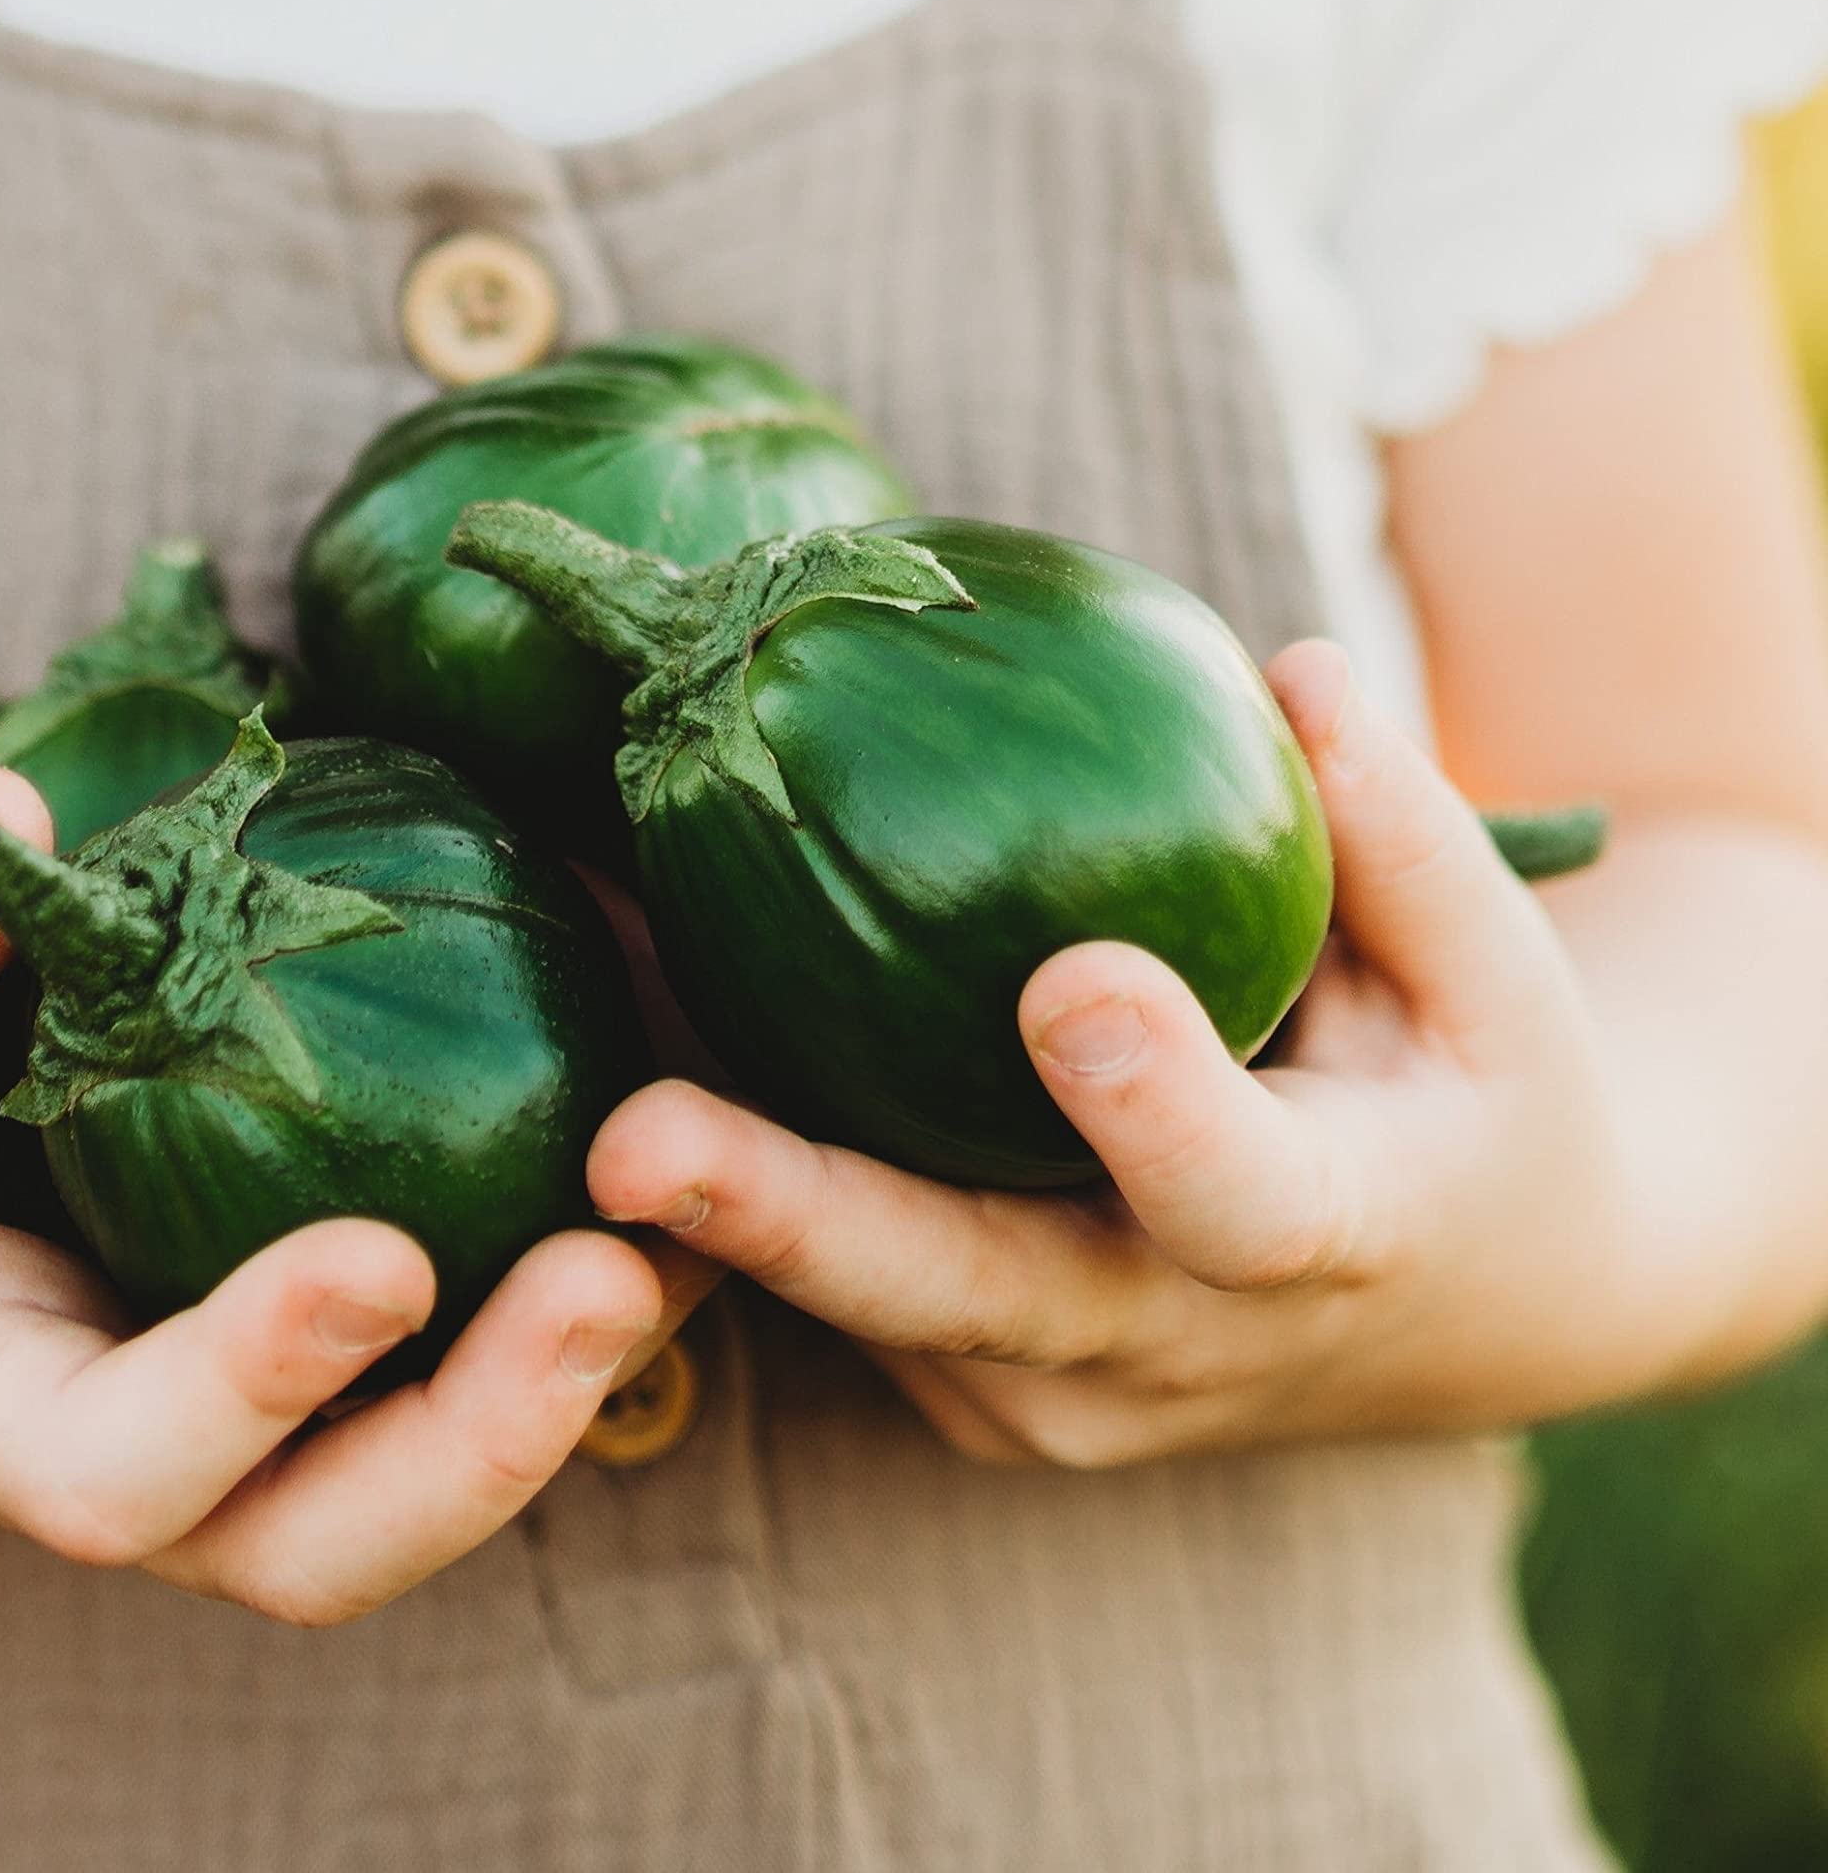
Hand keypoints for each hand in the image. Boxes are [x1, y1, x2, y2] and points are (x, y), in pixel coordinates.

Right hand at [0, 772, 683, 1621]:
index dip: (250, 1390)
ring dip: (569, 1377)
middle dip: (484, 1443)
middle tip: (622, 1280)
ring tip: (699, 1215)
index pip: (111, 1469)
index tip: (380, 1261)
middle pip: (319, 1540)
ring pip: (413, 1477)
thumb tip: (12, 812)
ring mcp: (224, 1424)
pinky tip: (666, 1142)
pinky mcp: (289, 1350)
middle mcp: (126, 1448)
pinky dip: (558, 1288)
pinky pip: (441, 1356)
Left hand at [588, 641, 1690, 1467]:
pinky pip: (834, 1282)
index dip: (1160, 1110)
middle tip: (628, 1147)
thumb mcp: (1499, 973)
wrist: (1474, 1302)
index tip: (1074, 988)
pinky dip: (724, 1170)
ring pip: (854, 1298)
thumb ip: (1401, 834)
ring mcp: (1050, 1388)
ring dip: (694, 1184)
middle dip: (786, 1225)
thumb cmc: (1477, 1097)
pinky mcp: (965, 1375)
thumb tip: (1292, 670)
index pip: (1245, 1198)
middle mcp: (1169, 1350)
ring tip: (559, 1020)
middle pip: (964, 1293)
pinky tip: (616, 1011)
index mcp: (1331, 1244)